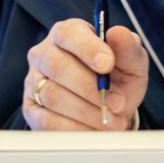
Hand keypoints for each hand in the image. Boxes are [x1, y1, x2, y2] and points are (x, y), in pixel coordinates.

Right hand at [23, 18, 148, 130]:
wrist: (112, 109)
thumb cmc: (119, 78)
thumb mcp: (132, 61)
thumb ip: (128, 47)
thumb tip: (118, 33)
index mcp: (69, 34)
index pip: (69, 33)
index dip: (88, 48)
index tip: (108, 65)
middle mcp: (45, 54)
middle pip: (58, 66)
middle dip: (91, 88)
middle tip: (116, 103)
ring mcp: (34, 82)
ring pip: (52, 96)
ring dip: (87, 112)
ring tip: (110, 120)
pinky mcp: (31, 109)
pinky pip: (46, 120)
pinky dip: (74, 128)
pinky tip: (92, 129)